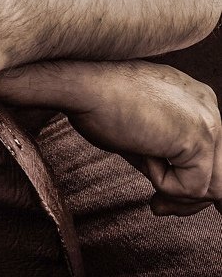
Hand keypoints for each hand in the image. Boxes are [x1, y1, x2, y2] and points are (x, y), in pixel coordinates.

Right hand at [0, 60, 221, 216]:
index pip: (211, 151)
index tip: (165, 199)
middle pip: (218, 170)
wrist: (82, 84)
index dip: (190, 180)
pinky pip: (191, 187)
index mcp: (194, 95)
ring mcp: (207, 119)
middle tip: (159, 206)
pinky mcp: (198, 137)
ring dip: (176, 193)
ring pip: (211, 184)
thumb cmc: (97, 102)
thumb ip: (163, 150)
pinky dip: (164, 185)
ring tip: (152, 194)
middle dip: (188, 195)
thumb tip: (172, 192)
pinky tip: (142, 160)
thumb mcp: (140, 129)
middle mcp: (206, 103)